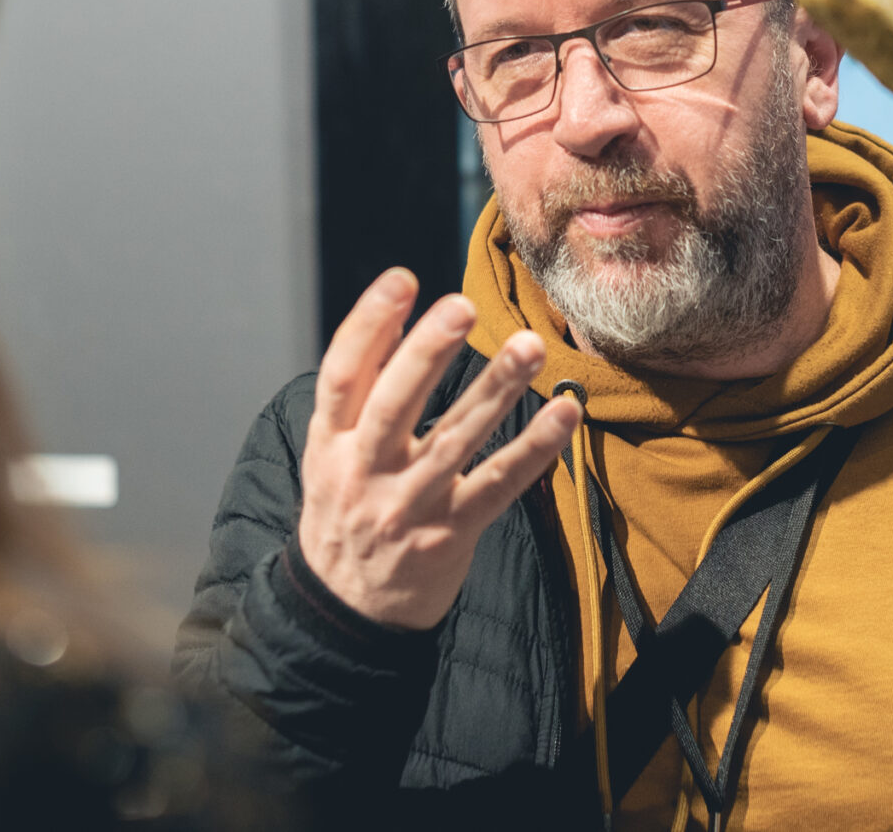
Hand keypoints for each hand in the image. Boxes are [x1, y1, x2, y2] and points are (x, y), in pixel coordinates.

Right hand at [297, 270, 580, 629]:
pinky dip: (534, 450)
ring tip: (529, 345)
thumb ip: (357, 395)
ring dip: (495, 390)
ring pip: (454, 442)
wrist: (347, 612)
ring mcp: (409, 508)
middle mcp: (364, 474)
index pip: (341, 376)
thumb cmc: (345, 512)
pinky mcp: (451, 535)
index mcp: (329, 445)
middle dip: (426, 354)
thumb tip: (392, 314)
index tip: (403, 280)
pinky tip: (564, 413)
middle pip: (393, 407)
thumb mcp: (328, 455)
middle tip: (461, 306)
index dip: (369, 326)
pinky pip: (498, 486)